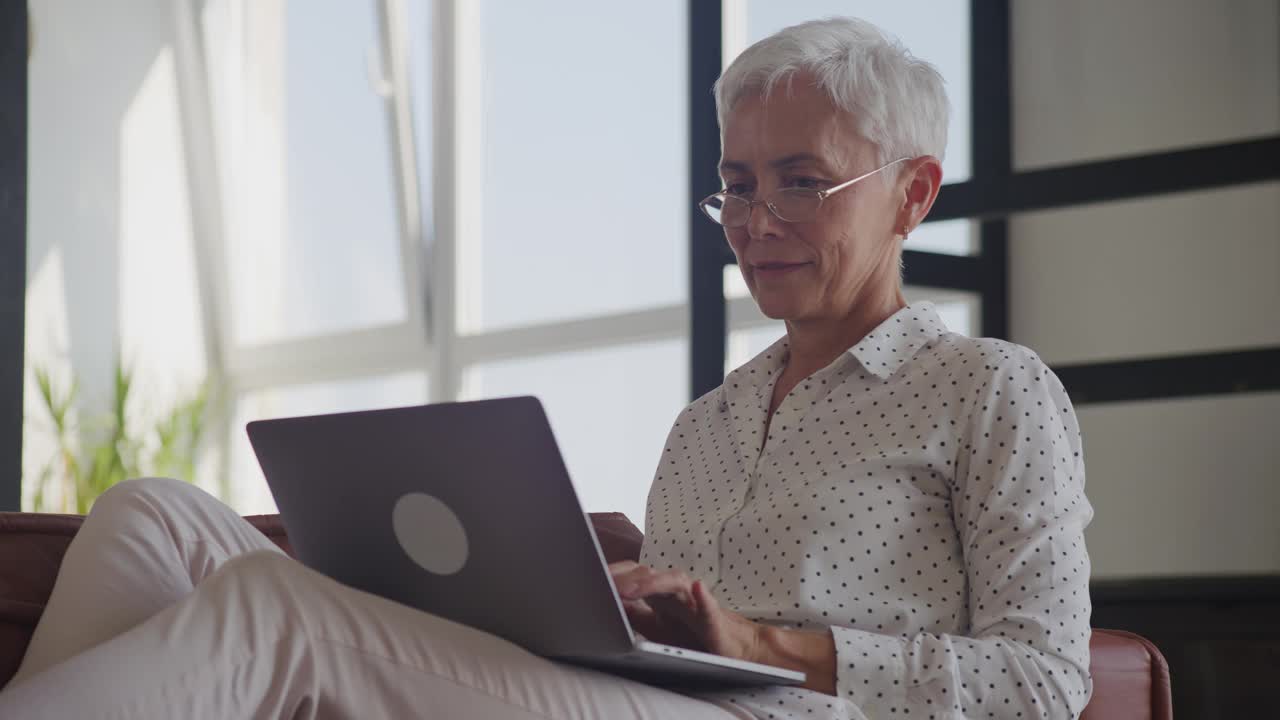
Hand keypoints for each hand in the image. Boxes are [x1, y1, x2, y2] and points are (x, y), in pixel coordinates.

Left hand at [608, 561, 764, 663]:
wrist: (734, 650)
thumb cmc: (694, 637)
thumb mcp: (655, 629)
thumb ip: (634, 615)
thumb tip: (606, 603)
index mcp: (659, 594)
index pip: (633, 575)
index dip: (613, 574)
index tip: (588, 574)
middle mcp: (676, 592)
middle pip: (649, 574)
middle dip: (625, 577)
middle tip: (601, 581)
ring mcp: (695, 602)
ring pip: (674, 583)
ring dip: (652, 583)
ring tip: (631, 588)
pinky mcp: (714, 618)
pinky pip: (709, 605)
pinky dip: (703, 597)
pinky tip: (698, 588)